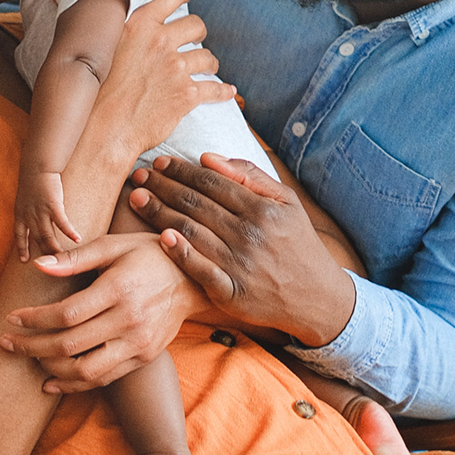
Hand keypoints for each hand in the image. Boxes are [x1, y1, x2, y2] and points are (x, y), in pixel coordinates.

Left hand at [0, 232, 199, 391]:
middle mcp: (130, 321)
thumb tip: (38, 264)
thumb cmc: (147, 254)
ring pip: (85, 371)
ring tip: (29, 358)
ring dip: (50, 369)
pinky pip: (103, 379)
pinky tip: (51, 381)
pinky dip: (74, 385)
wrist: (192, 278)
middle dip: (31, 347)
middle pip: (70, 345)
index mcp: (119, 290)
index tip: (11, 318)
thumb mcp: (113, 246)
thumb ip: (74, 258)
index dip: (34, 320)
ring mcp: (138, 344)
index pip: (67, 314)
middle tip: (7, 342)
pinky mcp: (143, 358)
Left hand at [14, 170, 80, 259]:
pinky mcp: (53, 207)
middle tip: (52, 264)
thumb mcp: (25, 194)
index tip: (24, 260)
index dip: (21, 248)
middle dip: (44, 253)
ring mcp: (40, 213)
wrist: (37, 165)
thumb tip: (33, 211)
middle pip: (37, 240)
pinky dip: (69, 233)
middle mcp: (29, 216)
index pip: (19, 236)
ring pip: (48, 237)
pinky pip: (62, 224)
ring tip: (65, 257)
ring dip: (56, 249)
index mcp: (20, 213)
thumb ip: (28, 206)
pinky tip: (77, 240)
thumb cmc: (32, 176)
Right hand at [89, 0, 235, 161]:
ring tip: (206, 67)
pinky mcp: (186, 95)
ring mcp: (176, 68)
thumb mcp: (92, 48)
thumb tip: (67, 0)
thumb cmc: (89, 93)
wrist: (100, 131)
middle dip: (197, 31)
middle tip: (193, 38)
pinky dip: (224, 91)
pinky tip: (228, 92)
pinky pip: (215, 89)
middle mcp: (160, 41)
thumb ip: (100, 27)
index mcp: (137, 24)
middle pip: (195, 24)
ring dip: (208, 62)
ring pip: (207, 56)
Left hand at [126, 153, 356, 348]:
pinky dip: (180, 253)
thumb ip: (250, 176)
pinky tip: (160, 237)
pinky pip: (200, 271)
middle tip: (137, 176)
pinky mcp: (232, 294)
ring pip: (191, 232)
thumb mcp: (286, 202)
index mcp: (261, 209)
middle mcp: (249, 235)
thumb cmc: (296, 243)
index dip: (182, 170)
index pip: (211, 183)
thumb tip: (208, 157)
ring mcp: (239, 265)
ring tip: (136, 198)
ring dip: (159, 213)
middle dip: (162, 186)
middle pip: (195, 204)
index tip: (160, 162)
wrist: (317, 297)